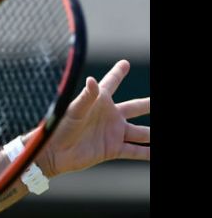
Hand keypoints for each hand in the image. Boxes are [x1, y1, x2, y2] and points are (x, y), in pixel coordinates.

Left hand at [36, 59, 149, 177]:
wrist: (53, 153)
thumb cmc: (60, 128)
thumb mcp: (73, 111)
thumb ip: (86, 97)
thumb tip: (92, 80)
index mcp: (99, 102)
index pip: (111, 83)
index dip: (118, 73)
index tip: (124, 63)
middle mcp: (110, 116)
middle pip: (136, 107)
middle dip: (149, 104)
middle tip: (157, 100)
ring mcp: (113, 133)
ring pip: (141, 132)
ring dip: (153, 133)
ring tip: (163, 134)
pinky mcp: (113, 149)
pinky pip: (135, 150)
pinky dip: (147, 152)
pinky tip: (156, 153)